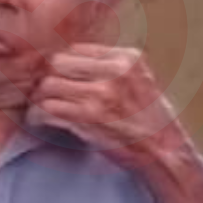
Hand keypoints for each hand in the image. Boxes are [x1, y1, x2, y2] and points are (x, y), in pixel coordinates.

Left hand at [27, 43, 202, 202]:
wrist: (165, 153)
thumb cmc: (151, 121)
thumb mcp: (140, 81)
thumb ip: (113, 67)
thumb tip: (72, 62)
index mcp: (128, 58)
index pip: (76, 49)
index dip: (64, 66)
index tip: (59, 80)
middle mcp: (115, 71)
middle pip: (58, 62)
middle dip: (48, 79)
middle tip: (44, 94)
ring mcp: (102, 93)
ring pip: (48, 85)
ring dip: (39, 99)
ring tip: (39, 109)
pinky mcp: (89, 117)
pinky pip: (47, 109)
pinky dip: (37, 116)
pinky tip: (39, 122)